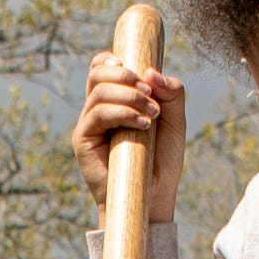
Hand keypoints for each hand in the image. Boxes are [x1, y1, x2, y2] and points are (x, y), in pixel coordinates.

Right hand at [73, 49, 185, 226]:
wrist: (152, 198)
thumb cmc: (161, 162)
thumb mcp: (175, 122)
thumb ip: (171, 93)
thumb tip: (152, 71)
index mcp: (115, 100)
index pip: (103, 67)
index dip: (115, 60)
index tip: (141, 73)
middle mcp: (97, 109)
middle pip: (97, 72)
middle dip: (126, 75)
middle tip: (149, 92)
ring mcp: (88, 124)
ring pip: (99, 90)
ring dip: (130, 96)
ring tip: (151, 114)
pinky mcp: (83, 140)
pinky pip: (97, 113)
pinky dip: (122, 113)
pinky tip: (142, 125)